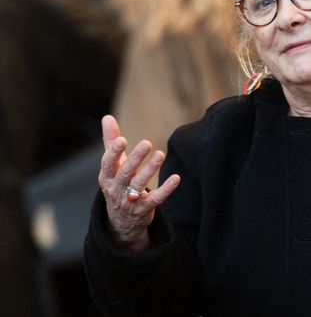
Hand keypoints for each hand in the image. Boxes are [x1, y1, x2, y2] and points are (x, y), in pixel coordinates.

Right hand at [98, 115, 180, 250]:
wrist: (121, 221)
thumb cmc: (118, 183)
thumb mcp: (113, 165)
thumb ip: (111, 141)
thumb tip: (107, 117)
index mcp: (107, 177)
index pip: (107, 164)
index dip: (114, 152)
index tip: (123, 139)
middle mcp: (116, 189)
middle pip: (125, 173)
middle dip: (135, 158)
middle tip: (147, 143)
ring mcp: (130, 201)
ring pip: (139, 185)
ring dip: (150, 170)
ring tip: (160, 154)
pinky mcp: (144, 210)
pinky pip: (155, 199)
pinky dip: (166, 189)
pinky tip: (176, 178)